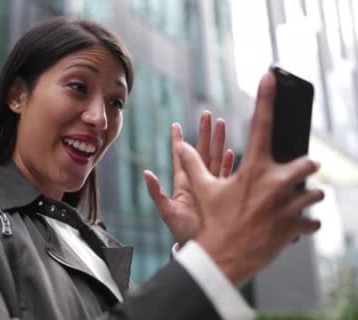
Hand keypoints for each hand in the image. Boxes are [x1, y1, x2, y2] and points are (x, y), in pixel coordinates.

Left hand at [144, 112, 234, 245]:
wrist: (202, 250)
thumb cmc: (183, 233)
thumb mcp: (168, 212)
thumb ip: (156, 192)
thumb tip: (146, 173)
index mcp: (183, 184)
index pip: (180, 157)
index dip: (178, 141)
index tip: (175, 125)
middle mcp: (198, 182)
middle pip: (201, 151)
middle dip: (204, 132)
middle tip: (207, 114)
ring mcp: (212, 187)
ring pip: (215, 158)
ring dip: (219, 141)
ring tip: (222, 123)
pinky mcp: (224, 194)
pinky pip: (227, 174)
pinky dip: (229, 162)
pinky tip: (232, 150)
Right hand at [179, 73, 323, 284]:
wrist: (224, 258)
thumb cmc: (213, 223)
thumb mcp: (201, 191)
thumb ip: (191, 164)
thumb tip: (178, 145)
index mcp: (253, 170)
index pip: (261, 126)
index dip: (265, 98)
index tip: (270, 77)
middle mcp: (275, 184)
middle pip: (307, 163)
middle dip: (305, 167)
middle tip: (295, 175)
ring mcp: (289, 206)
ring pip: (315, 194)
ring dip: (307, 198)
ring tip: (294, 203)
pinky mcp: (295, 227)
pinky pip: (312, 222)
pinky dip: (305, 224)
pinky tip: (293, 226)